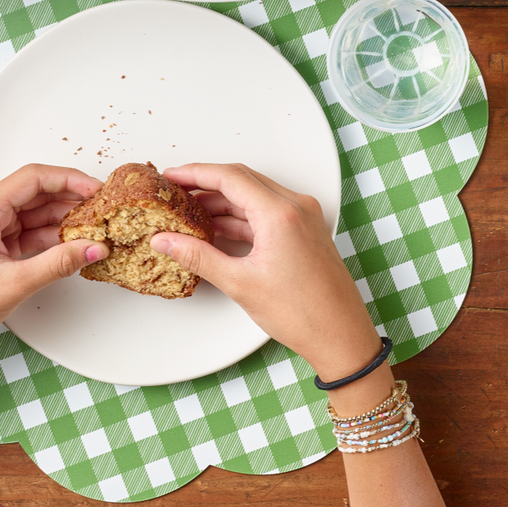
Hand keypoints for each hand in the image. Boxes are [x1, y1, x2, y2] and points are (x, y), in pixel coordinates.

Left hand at [0, 164, 102, 391]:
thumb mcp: (14, 284)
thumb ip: (59, 262)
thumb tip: (91, 248)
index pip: (34, 177)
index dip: (70, 179)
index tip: (95, 189)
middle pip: (35, 192)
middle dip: (68, 200)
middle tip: (98, 211)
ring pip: (32, 212)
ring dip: (59, 221)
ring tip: (88, 230)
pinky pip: (23, 229)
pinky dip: (45, 236)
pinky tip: (67, 244)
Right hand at [151, 163, 381, 380]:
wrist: (340, 334)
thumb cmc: (302, 313)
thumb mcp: (241, 284)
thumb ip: (199, 257)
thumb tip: (167, 241)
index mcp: (281, 213)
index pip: (230, 177)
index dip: (196, 172)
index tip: (171, 176)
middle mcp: (296, 205)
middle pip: (242, 180)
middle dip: (206, 184)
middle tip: (176, 192)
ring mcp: (303, 215)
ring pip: (254, 195)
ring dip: (223, 202)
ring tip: (189, 213)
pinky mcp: (304, 228)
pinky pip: (266, 211)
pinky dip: (241, 216)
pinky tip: (217, 229)